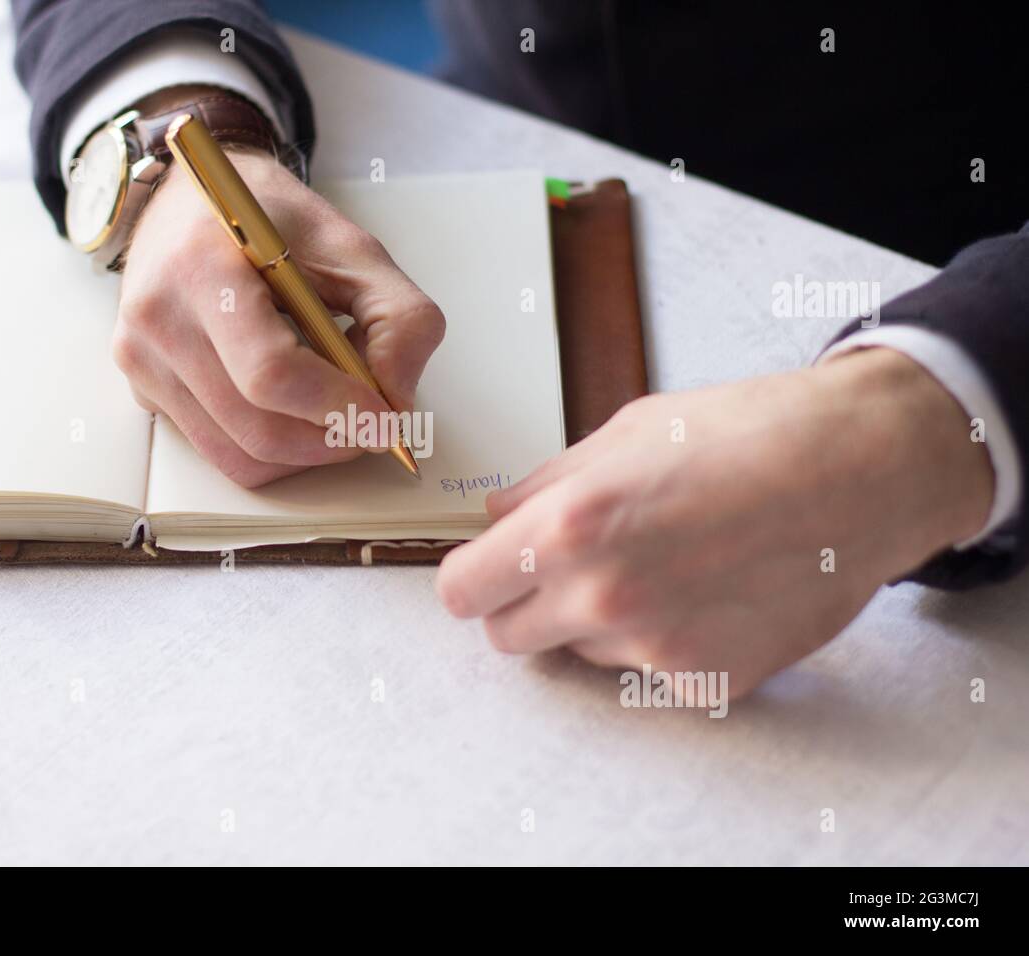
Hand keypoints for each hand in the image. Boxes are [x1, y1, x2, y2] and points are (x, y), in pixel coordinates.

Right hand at [112, 148, 444, 486]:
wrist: (188, 201)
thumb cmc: (270, 220)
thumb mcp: (352, 246)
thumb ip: (399, 318)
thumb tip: (398, 401)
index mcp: (204, 266)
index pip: (270, 372)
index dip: (338, 407)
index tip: (385, 418)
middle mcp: (159, 319)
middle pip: (257, 428)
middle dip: (329, 441)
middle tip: (371, 424)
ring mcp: (141, 360)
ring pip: (239, 456)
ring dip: (304, 452)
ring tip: (333, 410)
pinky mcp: (142, 389)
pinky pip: (218, 451)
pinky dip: (270, 447)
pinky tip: (289, 404)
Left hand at [436, 348, 993, 696]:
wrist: (862, 470)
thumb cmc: (749, 434)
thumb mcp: (628, 431)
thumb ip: (545, 485)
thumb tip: (497, 519)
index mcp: (570, 528)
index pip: (461, 593)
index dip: (471, 578)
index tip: (486, 571)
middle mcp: (605, 599)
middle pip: (508, 638)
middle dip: (522, 604)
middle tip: (567, 567)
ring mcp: (657, 649)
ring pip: (580, 652)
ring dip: (596, 620)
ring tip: (662, 563)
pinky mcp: (708, 682)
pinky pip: (647, 671)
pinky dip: (660, 640)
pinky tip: (705, 591)